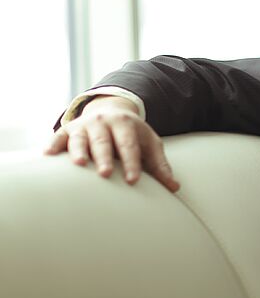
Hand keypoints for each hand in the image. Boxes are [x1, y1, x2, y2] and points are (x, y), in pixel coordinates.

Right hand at [45, 96, 179, 191]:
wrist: (111, 111)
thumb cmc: (133, 135)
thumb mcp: (149, 145)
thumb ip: (160, 165)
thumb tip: (175, 187)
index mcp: (126, 125)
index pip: (130, 146)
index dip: (132, 162)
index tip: (134, 180)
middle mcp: (104, 122)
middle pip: (104, 141)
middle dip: (105, 157)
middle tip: (106, 174)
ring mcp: (84, 125)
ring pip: (80, 138)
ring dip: (79, 150)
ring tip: (79, 164)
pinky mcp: (67, 130)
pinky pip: (58, 137)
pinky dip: (53, 145)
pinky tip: (47, 155)